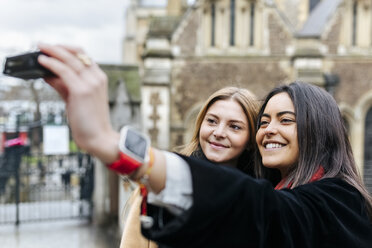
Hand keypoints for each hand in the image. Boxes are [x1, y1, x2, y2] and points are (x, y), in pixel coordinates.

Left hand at [37, 44, 119, 163]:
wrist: (98, 137)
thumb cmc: (88, 120)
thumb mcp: (76, 98)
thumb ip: (64, 84)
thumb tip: (48, 73)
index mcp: (99, 78)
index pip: (84, 56)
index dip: (68, 49)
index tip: (54, 48)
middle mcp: (97, 78)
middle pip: (77, 53)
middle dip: (58, 46)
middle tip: (42, 44)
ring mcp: (91, 83)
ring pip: (69, 59)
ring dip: (52, 51)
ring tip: (40, 49)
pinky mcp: (82, 91)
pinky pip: (64, 71)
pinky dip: (52, 64)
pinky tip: (42, 61)